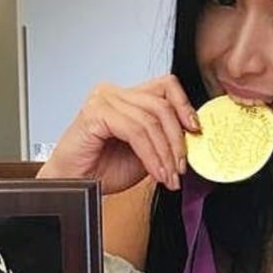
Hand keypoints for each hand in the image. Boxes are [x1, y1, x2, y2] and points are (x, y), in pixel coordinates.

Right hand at [37, 76, 198, 193]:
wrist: (75, 185)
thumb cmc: (103, 169)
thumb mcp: (146, 152)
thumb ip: (164, 139)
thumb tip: (193, 138)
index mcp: (128, 97)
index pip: (166, 86)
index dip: (185, 106)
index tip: (197, 130)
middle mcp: (115, 93)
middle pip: (162, 104)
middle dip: (178, 139)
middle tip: (182, 166)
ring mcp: (104, 100)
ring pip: (151, 120)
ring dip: (165, 153)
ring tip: (169, 175)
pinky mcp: (96, 114)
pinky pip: (135, 131)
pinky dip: (151, 154)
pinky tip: (156, 171)